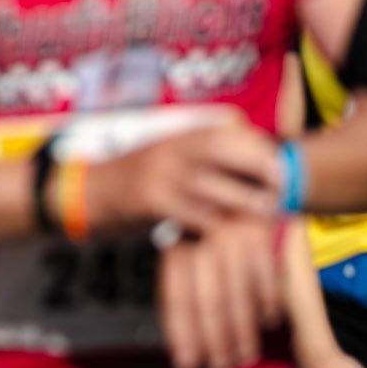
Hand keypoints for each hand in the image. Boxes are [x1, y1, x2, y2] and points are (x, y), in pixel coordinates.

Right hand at [88, 118, 279, 236]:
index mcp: (181, 134)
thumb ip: (204, 155)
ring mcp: (161, 173)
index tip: (278, 171)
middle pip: (227, 151)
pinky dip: (218, 228)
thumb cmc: (139, 178)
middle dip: (260, 171)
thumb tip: (255, 159)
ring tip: (263, 218)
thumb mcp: (169, 155)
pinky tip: (228, 237)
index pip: (230, 130)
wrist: (88, 191)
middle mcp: (172, 148)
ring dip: (246, 206)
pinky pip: (197, 217)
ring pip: (217, 188)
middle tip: (278, 194)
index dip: (259, 149)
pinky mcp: (152, 201)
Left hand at [155, 215, 283, 367]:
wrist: (254, 186)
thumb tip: (186, 343)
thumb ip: (192, 289)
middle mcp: (203, 238)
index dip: (181, 333)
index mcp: (179, 244)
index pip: (177, 295)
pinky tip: (268, 324)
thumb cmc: (222, 232)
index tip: (186, 367)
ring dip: (242, 333)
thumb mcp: (197, 251)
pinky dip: (268, 305)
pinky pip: (268, 279)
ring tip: (244, 359)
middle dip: (214, 341)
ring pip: (239, 294)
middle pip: (208, 300)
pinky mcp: (266, 232)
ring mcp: (235, 234)